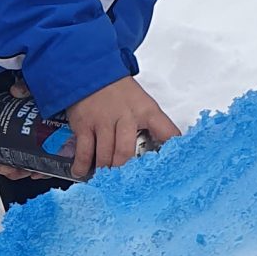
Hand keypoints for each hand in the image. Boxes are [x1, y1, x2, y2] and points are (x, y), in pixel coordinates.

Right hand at [63, 77, 179, 179]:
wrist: (92, 71)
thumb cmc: (119, 91)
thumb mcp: (142, 103)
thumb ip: (152, 125)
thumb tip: (160, 149)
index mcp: (146, 111)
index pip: (166, 131)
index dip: (172, 150)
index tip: (174, 167)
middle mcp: (125, 117)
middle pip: (126, 152)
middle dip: (123, 172)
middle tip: (124, 183)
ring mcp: (103, 121)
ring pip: (105, 155)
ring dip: (105, 171)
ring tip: (106, 181)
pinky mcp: (85, 125)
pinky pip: (84, 151)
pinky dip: (82, 165)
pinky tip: (82, 172)